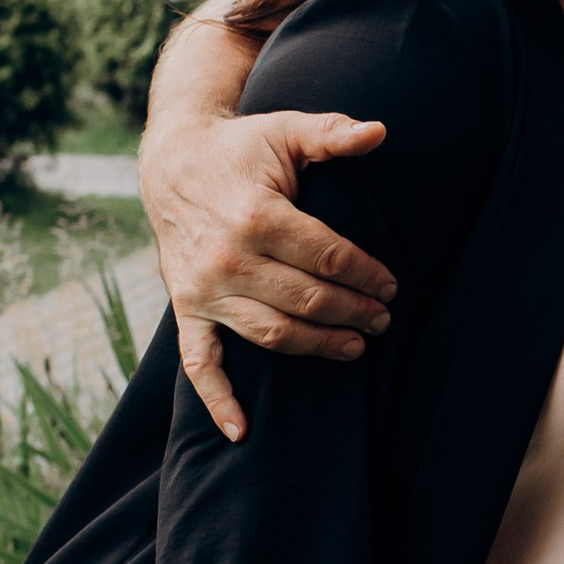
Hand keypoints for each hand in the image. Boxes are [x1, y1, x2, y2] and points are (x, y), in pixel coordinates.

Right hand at [145, 104, 399, 445]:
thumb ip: (331, 133)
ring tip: (355, 348)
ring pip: (270, 333)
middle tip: (382, 319)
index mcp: (256, 215)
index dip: (365, 274)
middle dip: (352, 312)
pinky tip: (242, 431)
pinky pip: (199, 362)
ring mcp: (204, 289)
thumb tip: (379, 131)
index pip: (326, 256)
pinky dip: (217, 400)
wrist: (171, 163)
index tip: (391, 285)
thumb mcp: (284, 131)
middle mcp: (227, 258)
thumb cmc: (240, 149)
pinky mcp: (187, 308)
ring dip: (316, 346)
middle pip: (306, 299)